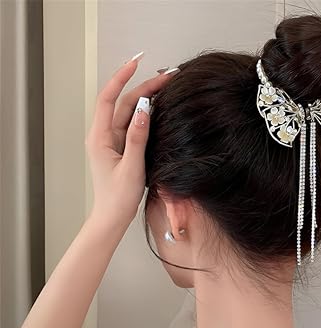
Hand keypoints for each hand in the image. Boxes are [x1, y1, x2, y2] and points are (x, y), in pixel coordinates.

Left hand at [85, 54, 177, 225]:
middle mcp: (104, 136)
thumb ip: (138, 138)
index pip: (109, 98)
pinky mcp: (121, 148)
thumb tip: (144, 110)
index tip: (136, 63)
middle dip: (142, 87)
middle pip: (123, 103)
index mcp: (100, 138)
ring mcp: (113, 141)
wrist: (112, 217)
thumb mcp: (131, 167)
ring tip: (165, 87)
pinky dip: (145, 114)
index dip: (121, 78)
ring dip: (145, 99)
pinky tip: (158, 109)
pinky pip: (133, 125)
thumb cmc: (118, 198)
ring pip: (129, 113)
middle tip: (166, 77)